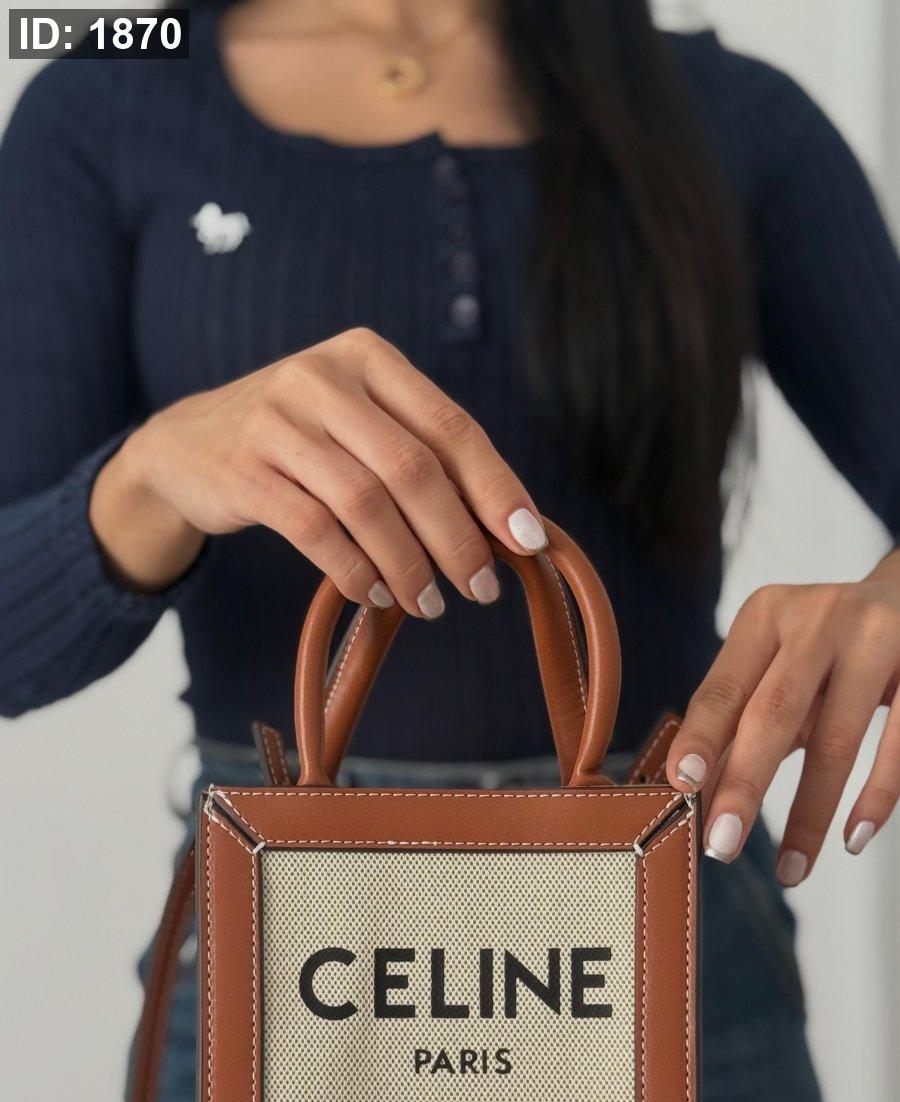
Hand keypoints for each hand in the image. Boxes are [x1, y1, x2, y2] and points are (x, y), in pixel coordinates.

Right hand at [90, 328, 546, 613]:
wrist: (183, 448)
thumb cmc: (298, 443)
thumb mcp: (356, 423)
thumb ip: (420, 456)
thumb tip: (506, 527)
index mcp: (368, 358)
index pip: (451, 426)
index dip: (496, 488)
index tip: (529, 542)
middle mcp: (322, 378)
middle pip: (413, 468)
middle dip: (457, 538)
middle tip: (482, 589)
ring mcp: (277, 423)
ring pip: (365, 503)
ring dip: (408, 564)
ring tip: (429, 604)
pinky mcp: (242, 472)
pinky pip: (314, 530)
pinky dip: (354, 570)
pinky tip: (375, 594)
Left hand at [667, 547, 899, 882]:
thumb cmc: (830, 649)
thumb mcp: (780, 666)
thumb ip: (742, 721)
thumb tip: (698, 798)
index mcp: (767, 616)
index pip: (724, 687)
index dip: (700, 737)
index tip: (680, 785)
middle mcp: (820, 619)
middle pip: (774, 713)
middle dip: (745, 785)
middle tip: (722, 845)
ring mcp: (879, 639)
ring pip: (837, 739)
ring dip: (809, 814)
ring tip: (792, 870)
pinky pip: (899, 743)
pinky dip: (876, 798)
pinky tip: (853, 838)